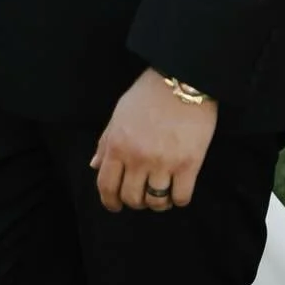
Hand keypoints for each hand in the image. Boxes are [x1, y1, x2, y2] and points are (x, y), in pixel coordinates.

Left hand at [89, 67, 217, 213]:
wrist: (183, 79)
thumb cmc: (149, 94)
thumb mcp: (119, 114)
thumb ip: (106, 142)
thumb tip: (95, 166)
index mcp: (117, 145)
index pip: (106, 185)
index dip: (110, 201)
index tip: (115, 205)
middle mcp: (137, 157)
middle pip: (132, 198)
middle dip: (135, 202)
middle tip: (142, 195)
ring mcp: (163, 162)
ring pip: (156, 202)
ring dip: (158, 203)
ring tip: (162, 194)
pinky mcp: (189, 164)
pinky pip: (181, 197)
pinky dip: (178, 199)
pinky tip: (178, 190)